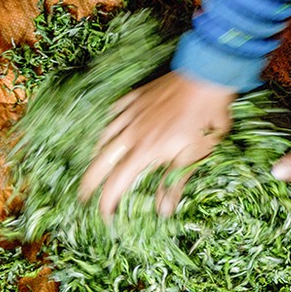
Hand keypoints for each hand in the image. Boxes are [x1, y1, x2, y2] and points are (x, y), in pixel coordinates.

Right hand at [79, 72, 235, 218]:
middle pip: (102, 161)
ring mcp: (133, 113)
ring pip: (106, 136)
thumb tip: (163, 211)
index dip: (107, 201)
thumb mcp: (196, 156)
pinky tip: (110, 128)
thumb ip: (175, 183)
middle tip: (83, 196)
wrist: (206, 76)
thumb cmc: (206, 118)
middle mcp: (132, 133)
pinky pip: (115, 112)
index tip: (104, 216)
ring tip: (97, 165)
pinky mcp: (138, 97)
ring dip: (99, 154)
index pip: (117, 182)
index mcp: (146, 151)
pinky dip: (110, 125)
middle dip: (90, 182)